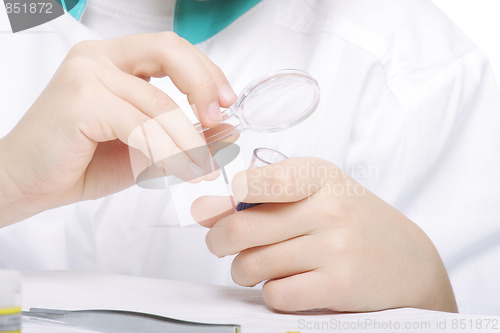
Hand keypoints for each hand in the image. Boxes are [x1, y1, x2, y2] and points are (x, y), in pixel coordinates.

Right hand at [0, 32, 236, 226]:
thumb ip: (185, 135)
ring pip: (159, 103)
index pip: (172, 48)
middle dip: (204, 85)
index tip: (227, 103)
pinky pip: (141, 126)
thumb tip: (230, 130)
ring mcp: (86, 74)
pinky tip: (181, 170)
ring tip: (203, 167)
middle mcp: (98, 57)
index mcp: (114, 60)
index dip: (206, 72)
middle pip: (169, 51)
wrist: (26, 184)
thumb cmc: (82, 161)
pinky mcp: (79, 100)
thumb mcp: (146, 147)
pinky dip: (168, 152)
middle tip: (220, 118)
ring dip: (189, 141)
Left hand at [192, 157, 456, 312]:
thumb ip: (262, 196)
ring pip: (252, 265)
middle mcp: (328, 208)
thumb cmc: (352, 221)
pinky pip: (276, 295)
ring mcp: (336, 247)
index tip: (215, 210)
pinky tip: (282, 284)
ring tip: (254, 266)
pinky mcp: (339, 285)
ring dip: (242, 270)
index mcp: (319, 176)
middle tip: (221, 244)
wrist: (408, 261)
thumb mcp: (316, 193)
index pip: (258, 181)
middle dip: (218, 241)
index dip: (226, 199)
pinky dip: (270, 293)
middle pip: (241, 228)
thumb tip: (205, 210)